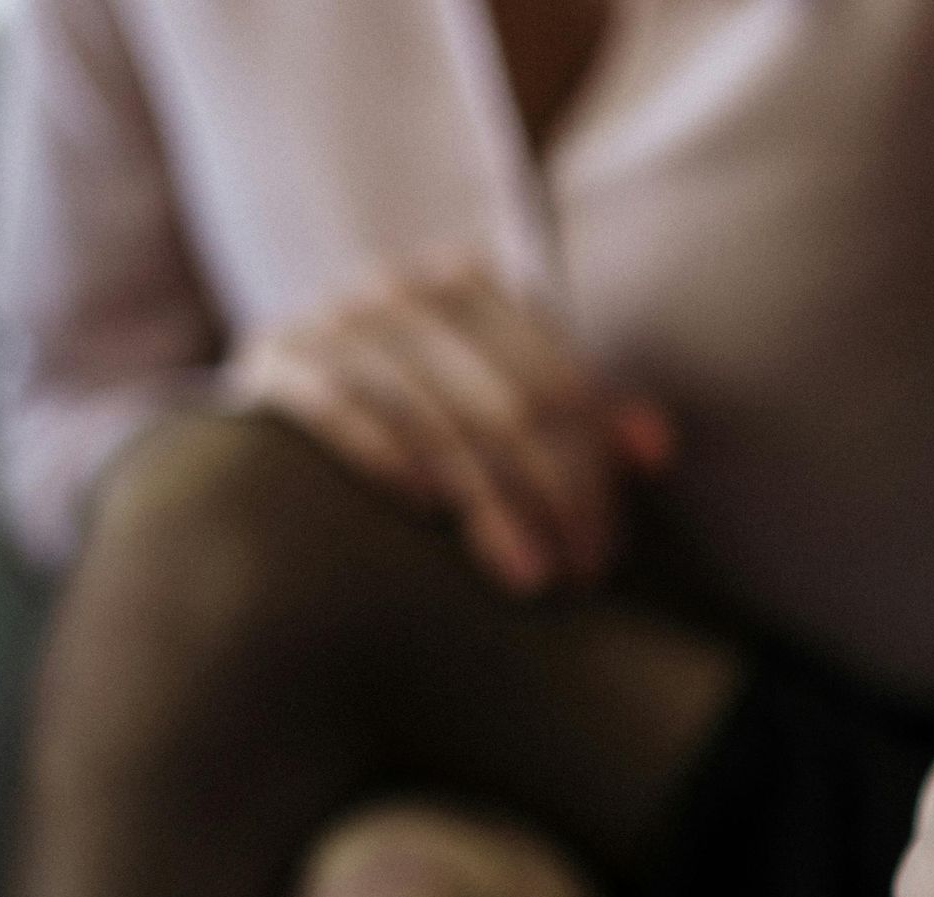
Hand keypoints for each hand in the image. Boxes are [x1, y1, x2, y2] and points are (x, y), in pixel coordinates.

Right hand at [224, 259, 671, 594]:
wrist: (282, 398)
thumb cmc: (418, 418)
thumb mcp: (504, 408)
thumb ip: (584, 425)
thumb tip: (657, 452)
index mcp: (468, 285)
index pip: (558, 384)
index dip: (591, 475)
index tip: (602, 553)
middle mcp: (399, 288)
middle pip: (506, 403)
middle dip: (553, 498)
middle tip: (576, 576)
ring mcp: (334, 318)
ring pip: (437, 414)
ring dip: (488, 502)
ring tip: (527, 575)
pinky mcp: (276, 359)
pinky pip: (341, 406)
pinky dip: (387, 453)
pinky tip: (428, 511)